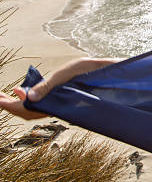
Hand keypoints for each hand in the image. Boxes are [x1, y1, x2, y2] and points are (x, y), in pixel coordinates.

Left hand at [0, 57, 119, 119]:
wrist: (112, 71)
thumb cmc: (94, 69)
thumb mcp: (70, 71)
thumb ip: (49, 85)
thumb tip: (28, 97)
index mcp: (59, 99)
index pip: (29, 109)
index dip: (12, 106)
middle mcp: (58, 103)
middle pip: (28, 112)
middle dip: (11, 106)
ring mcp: (60, 101)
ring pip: (34, 108)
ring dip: (19, 103)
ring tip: (7, 96)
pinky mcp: (63, 97)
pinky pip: (42, 103)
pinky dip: (29, 98)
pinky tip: (23, 91)